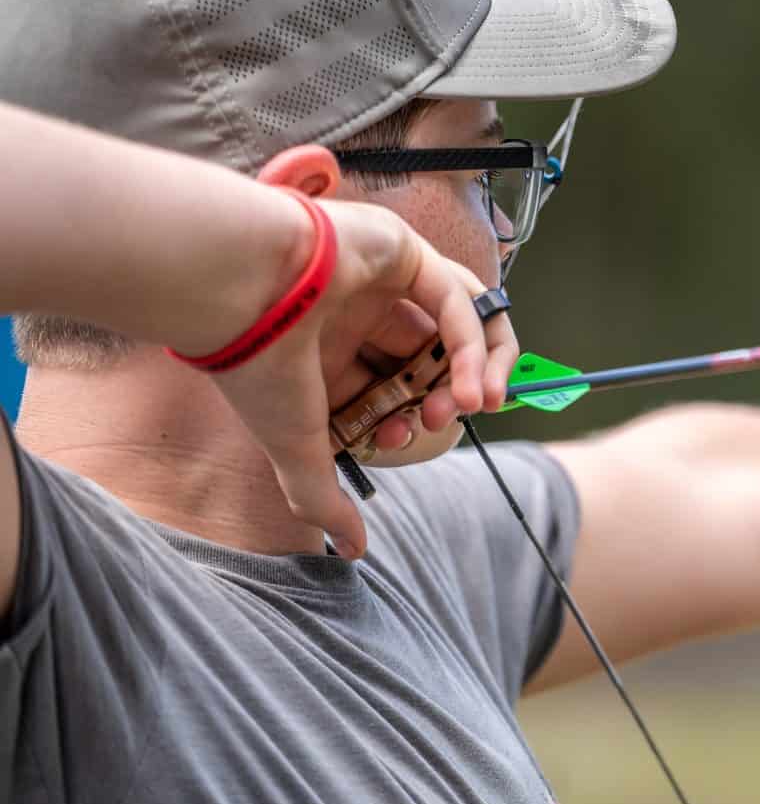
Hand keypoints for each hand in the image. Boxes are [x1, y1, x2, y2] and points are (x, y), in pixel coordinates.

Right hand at [207, 197, 517, 557]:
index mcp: (320, 354)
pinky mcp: (406, 252)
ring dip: (473, 369)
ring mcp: (380, 281)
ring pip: (454, 325)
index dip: (401, 418)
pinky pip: (458, 298)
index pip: (382, 389)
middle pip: (424, 359)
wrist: (238, 288)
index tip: (396, 439)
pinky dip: (473, 343)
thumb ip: (324, 497)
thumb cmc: (258, 365)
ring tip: (477, 403)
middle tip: (443, 419)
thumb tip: (354, 551)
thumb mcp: (299, 446)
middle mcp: (352, 315)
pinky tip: (470, 383)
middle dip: (441, 396)